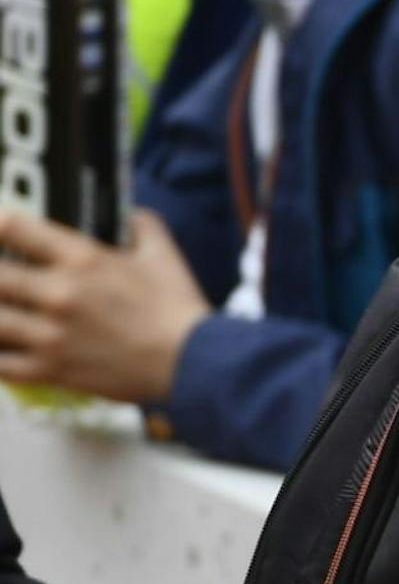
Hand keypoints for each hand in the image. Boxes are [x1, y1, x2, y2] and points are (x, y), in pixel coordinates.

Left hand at [0, 210, 210, 404]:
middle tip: (4, 280)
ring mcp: (51, 335)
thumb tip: (128, 213)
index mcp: (83, 260)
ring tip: (5, 312)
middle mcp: (59, 294)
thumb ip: (141, 226)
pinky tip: (3, 349)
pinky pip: (1, 365)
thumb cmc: (179, 311)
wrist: (195, 364)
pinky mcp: (53, 370)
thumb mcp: (165, 255)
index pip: (14, 228)